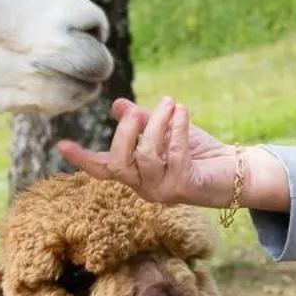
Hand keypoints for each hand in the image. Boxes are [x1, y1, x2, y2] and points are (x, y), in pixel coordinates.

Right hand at [56, 97, 241, 207]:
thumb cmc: (198, 152)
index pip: (103, 169)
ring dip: (157, 124)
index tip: (61, 145)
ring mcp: (163, 191)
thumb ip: (141, 122)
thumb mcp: (165, 132)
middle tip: (136, 111)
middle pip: (119, 165)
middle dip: (124, 133)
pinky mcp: (184, 188)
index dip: (82, 158)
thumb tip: (118, 106)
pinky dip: (178, 128)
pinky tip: (182, 111)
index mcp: (135, 174)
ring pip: (146, 155)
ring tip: (170, 104)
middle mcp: (144, 187)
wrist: (235, 172)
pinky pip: (175, 154)